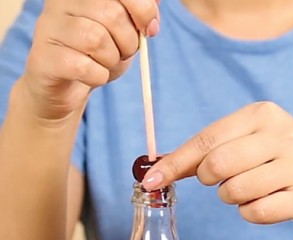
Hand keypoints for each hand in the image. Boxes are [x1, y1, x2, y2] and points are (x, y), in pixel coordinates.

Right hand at [19, 0, 159, 122]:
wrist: (65, 86)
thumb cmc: (97, 53)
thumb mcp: (125, 30)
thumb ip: (140, 12)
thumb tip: (157, 0)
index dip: (143, 9)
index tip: (150, 29)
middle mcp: (61, 4)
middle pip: (112, 14)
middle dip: (129, 41)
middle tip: (123, 52)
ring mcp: (48, 28)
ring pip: (96, 40)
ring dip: (112, 60)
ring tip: (105, 63)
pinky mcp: (44, 58)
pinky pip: (84, 67)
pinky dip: (98, 76)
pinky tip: (92, 75)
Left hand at [144, 101, 292, 225]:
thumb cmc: (279, 160)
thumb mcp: (248, 141)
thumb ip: (205, 152)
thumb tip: (153, 172)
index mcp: (263, 114)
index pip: (208, 140)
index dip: (176, 163)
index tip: (151, 182)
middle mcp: (283, 135)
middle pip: (218, 166)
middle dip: (210, 181)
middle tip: (223, 181)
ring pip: (235, 192)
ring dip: (233, 199)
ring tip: (252, 189)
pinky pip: (257, 213)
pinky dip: (252, 214)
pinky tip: (268, 203)